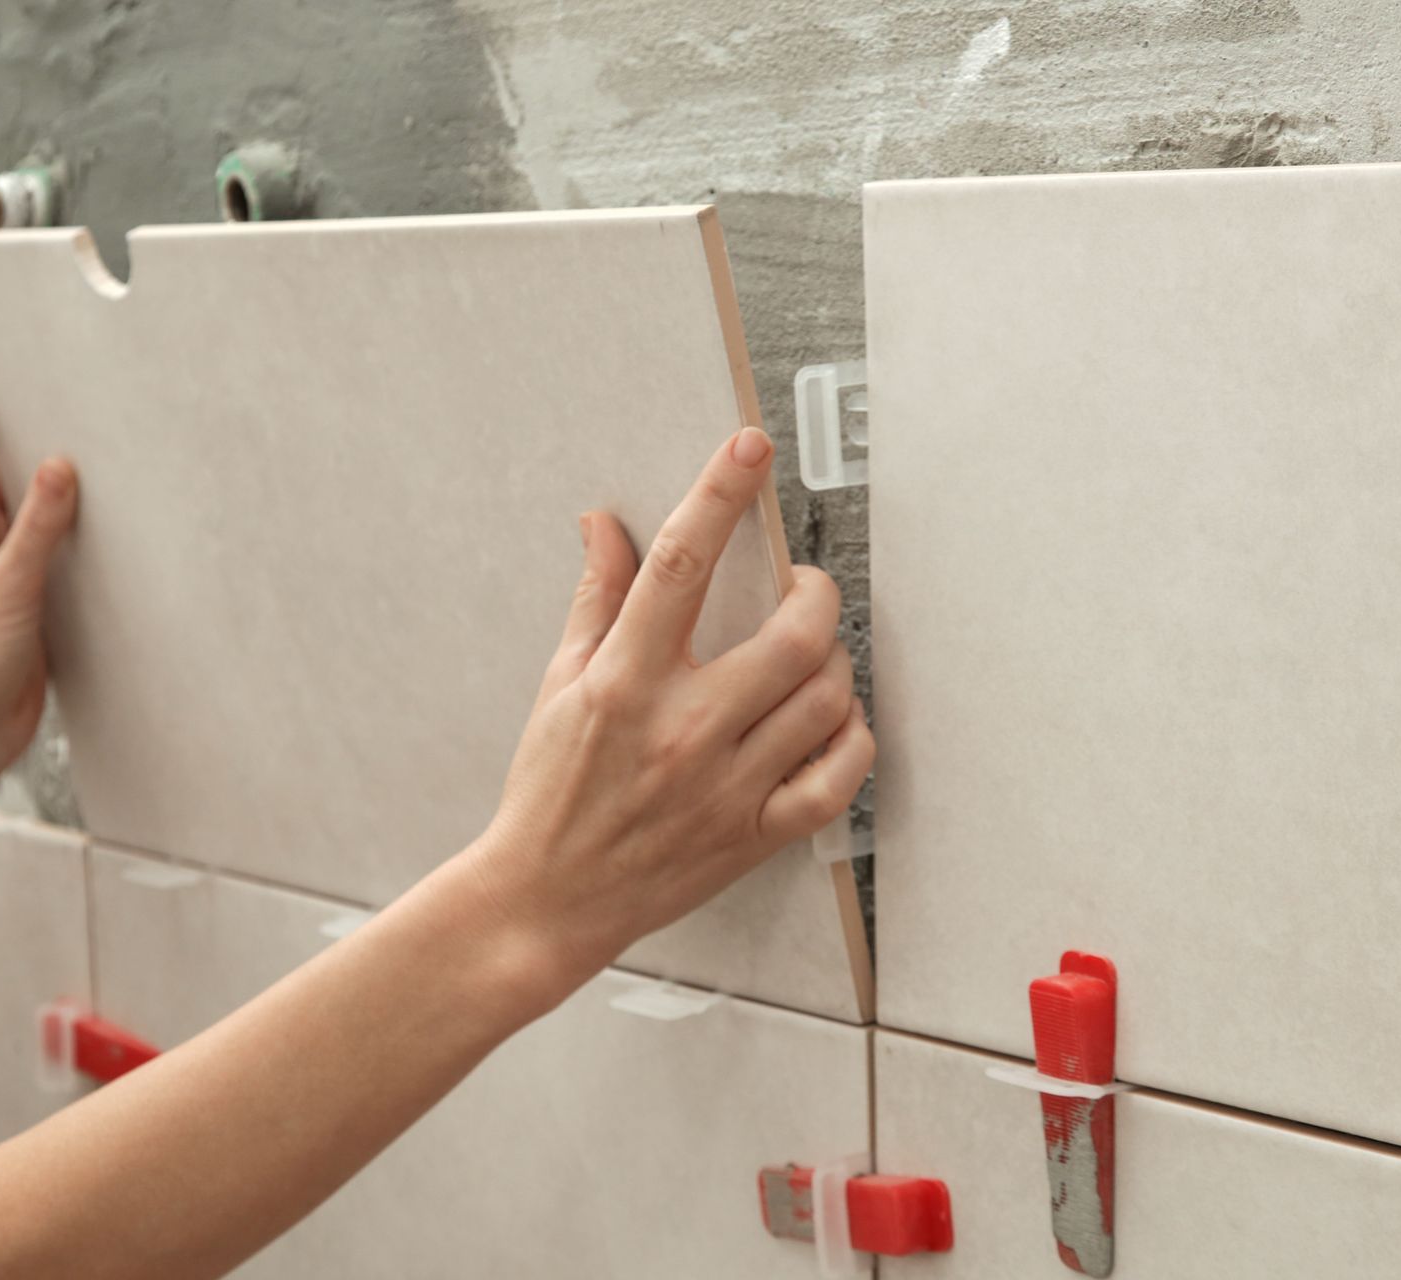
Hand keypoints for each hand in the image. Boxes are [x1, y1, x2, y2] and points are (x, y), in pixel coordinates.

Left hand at [0, 335, 78, 780]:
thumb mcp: (7, 587)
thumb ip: (38, 525)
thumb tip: (60, 464)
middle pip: (0, 461)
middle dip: (26, 422)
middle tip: (57, 376)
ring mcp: (0, 564)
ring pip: (33, 505)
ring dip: (58, 482)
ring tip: (97, 441)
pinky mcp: (28, 594)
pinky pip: (55, 544)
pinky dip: (77, 528)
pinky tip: (110, 518)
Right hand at [467, 427, 872, 986]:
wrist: (547, 900)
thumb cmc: (549, 796)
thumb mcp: (557, 686)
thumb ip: (595, 600)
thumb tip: (604, 525)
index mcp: (624, 684)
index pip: (681, 565)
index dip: (720, 495)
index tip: (748, 449)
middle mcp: (683, 731)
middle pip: (793, 636)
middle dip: (815, 592)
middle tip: (803, 587)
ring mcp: (727, 787)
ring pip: (827, 701)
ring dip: (834, 662)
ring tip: (812, 655)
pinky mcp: (755, 835)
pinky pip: (839, 779)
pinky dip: (853, 739)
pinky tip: (833, 722)